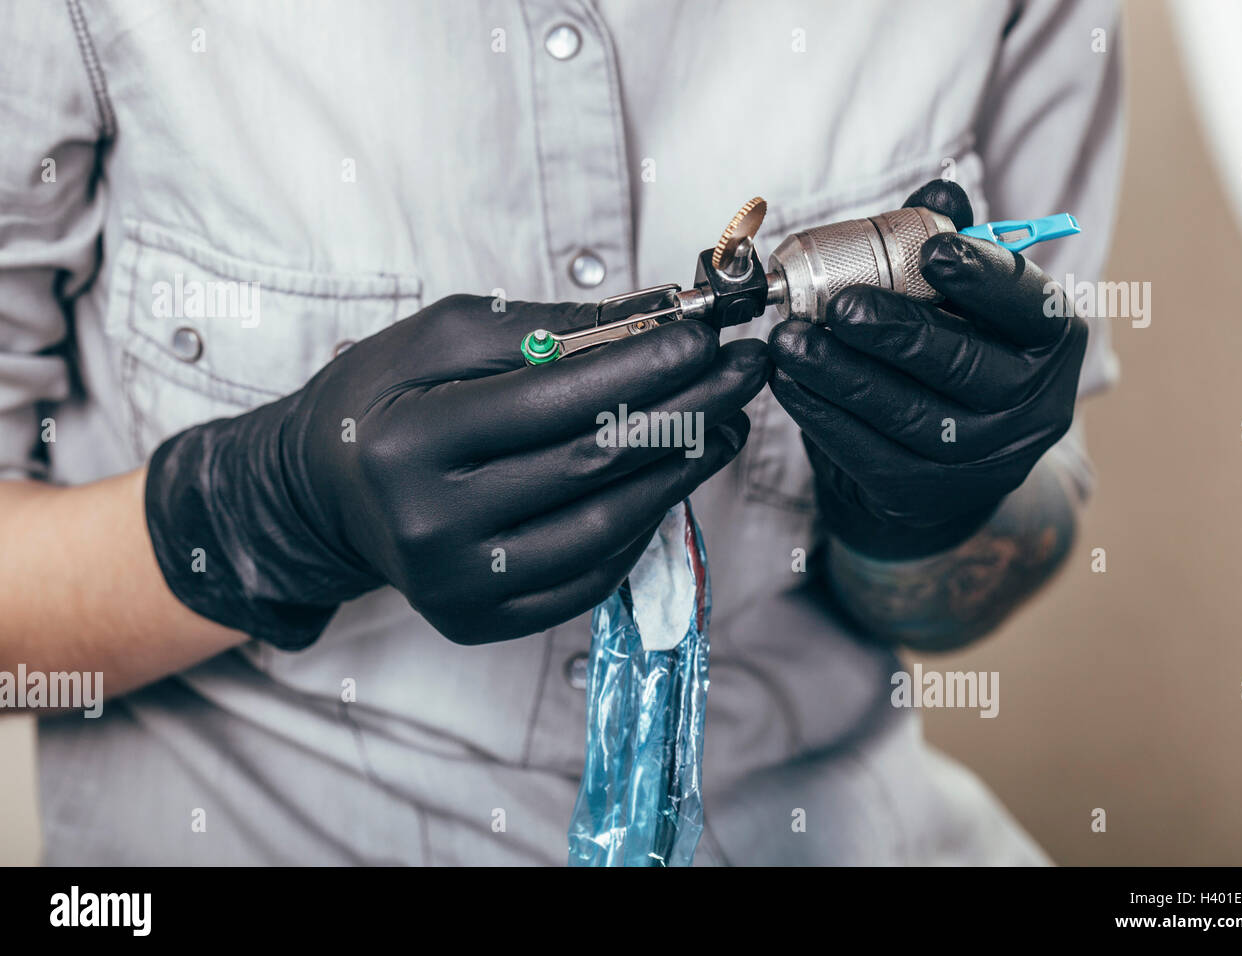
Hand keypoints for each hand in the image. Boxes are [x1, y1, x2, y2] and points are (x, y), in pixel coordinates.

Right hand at [146, 295, 767, 646]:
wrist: (324, 491)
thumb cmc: (385, 399)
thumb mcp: (441, 336)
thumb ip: (544, 328)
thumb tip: (656, 315)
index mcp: (412, 441)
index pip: (553, 402)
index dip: (643, 367)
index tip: (707, 336)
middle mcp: (430, 525)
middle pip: (591, 467)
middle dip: (685, 412)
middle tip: (743, 372)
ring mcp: (456, 586)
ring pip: (604, 530)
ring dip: (681, 472)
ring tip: (726, 423)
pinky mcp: (480, 621)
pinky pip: (589, 578)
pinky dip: (642, 526)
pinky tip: (672, 479)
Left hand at [767, 180, 1087, 559]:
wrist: (941, 467)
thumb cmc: (952, 355)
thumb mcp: (966, 302)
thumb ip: (952, 242)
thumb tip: (939, 188)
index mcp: (1051, 341)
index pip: (1028, 304)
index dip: (983, 277)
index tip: (933, 250)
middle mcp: (1031, 407)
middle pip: (962, 365)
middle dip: (896, 331)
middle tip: (838, 305)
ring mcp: (980, 461)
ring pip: (905, 413)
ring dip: (839, 374)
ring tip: (789, 340)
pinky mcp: (922, 494)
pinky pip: (865, 451)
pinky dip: (819, 413)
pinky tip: (785, 381)